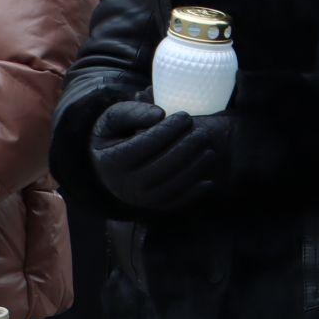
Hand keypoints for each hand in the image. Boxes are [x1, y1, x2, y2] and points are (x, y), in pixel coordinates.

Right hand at [89, 100, 228, 211]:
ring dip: (194, 169)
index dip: (168, 129)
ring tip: (209, 151)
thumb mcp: (114, 119)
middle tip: (203, 133)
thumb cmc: (116, 136)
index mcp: (112, 161)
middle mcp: (124, 184)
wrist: (109, 169)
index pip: (145, 144)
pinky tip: (208, 180)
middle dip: (186, 148)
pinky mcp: (153, 207)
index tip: (185, 116)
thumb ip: (133, 111)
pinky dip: (193, 194)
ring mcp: (140, 199)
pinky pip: (175, 203)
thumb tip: (160, 114)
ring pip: (171, 186)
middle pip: (162, 166)